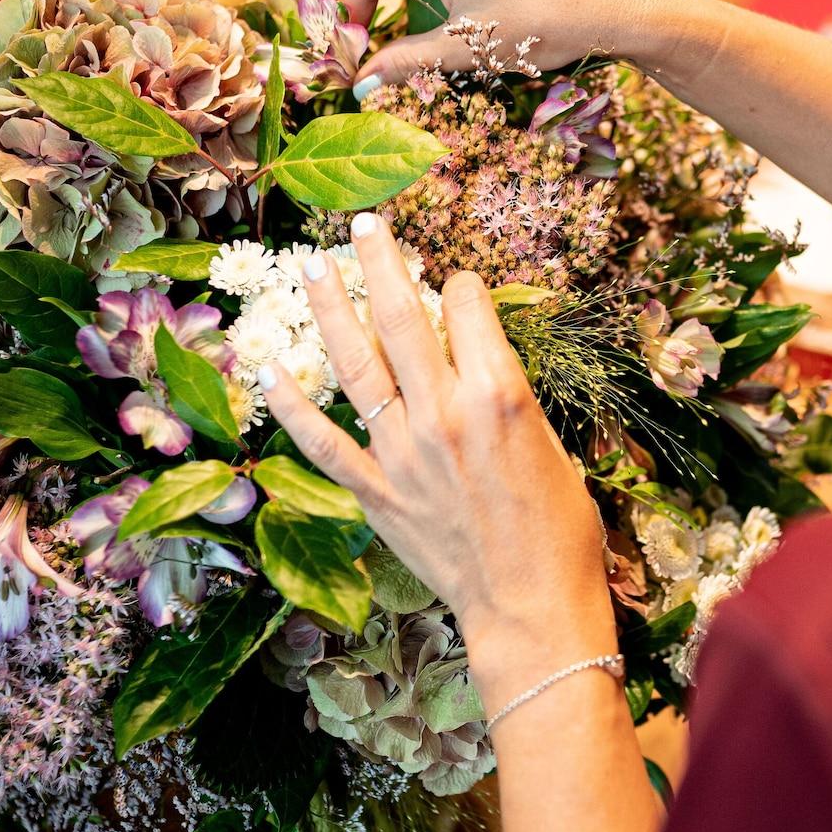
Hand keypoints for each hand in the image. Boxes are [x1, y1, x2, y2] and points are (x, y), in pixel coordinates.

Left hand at [255, 211, 617, 706]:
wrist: (533, 607)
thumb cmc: (562, 531)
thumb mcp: (553, 445)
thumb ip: (510, 397)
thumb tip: (478, 360)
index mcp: (499, 394)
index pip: (466, 306)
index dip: (460, 285)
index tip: (455, 284)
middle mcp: (444, 413)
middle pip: (401, 316)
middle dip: (380, 261)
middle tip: (362, 224)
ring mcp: (402, 452)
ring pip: (354, 363)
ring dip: (329, 308)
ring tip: (311, 265)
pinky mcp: (376, 493)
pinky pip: (322, 440)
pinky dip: (291, 404)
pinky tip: (269, 369)